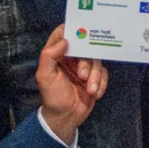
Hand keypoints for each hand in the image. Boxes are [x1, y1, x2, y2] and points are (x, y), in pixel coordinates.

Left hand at [35, 26, 107, 142]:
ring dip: (94, 77)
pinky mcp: (95, 77)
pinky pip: (103, 73)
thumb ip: (49, 56)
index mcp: (58, 54)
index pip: (63, 34)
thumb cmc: (52, 96)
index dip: (70, 29)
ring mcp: (85, 67)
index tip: (80, 31)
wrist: (65, 117)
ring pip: (96, 61)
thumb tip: (64, 40)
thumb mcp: (45, 76)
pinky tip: (94, 94)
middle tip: (82, 76)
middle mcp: (72, 58)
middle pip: (85, 48)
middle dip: (86, 63)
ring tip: (89, 90)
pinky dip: (100, 84)